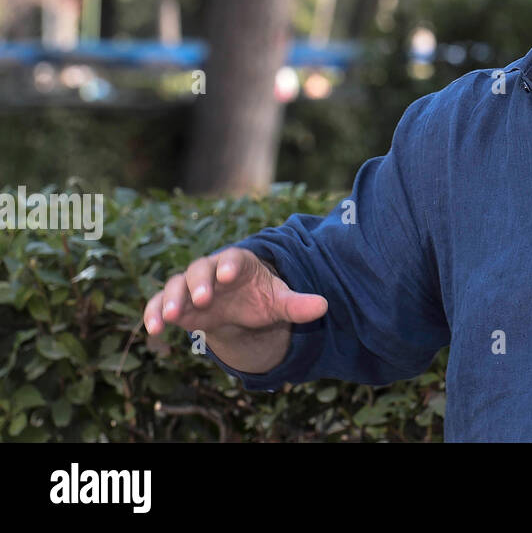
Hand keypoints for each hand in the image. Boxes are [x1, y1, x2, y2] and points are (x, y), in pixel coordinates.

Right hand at [143, 246, 326, 339]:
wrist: (240, 310)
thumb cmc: (261, 298)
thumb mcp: (279, 301)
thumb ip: (297, 304)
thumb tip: (324, 306)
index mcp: (239, 263)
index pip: (233, 257)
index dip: (230, 263)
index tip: (229, 274)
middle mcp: (211, 270)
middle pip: (201, 268)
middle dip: (200, 282)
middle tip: (203, 298)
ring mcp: (190, 286)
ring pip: (176, 285)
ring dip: (171, 298)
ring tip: (170, 316)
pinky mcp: (176, 304)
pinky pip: (159, 304)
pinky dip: (153, 313)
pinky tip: (153, 329)